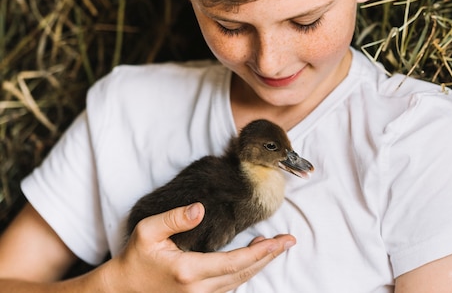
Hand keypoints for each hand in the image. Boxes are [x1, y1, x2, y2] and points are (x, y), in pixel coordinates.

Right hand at [101, 203, 294, 292]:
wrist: (120, 291)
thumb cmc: (134, 259)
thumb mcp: (147, 232)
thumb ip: (175, 218)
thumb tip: (200, 208)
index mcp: (189, 272)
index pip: (235, 262)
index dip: (262, 252)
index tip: (282, 241)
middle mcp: (198, 290)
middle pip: (244, 273)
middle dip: (269, 257)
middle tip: (288, 241)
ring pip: (238, 282)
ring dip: (258, 264)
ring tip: (273, 245)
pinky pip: (228, 287)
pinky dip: (244, 272)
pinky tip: (251, 259)